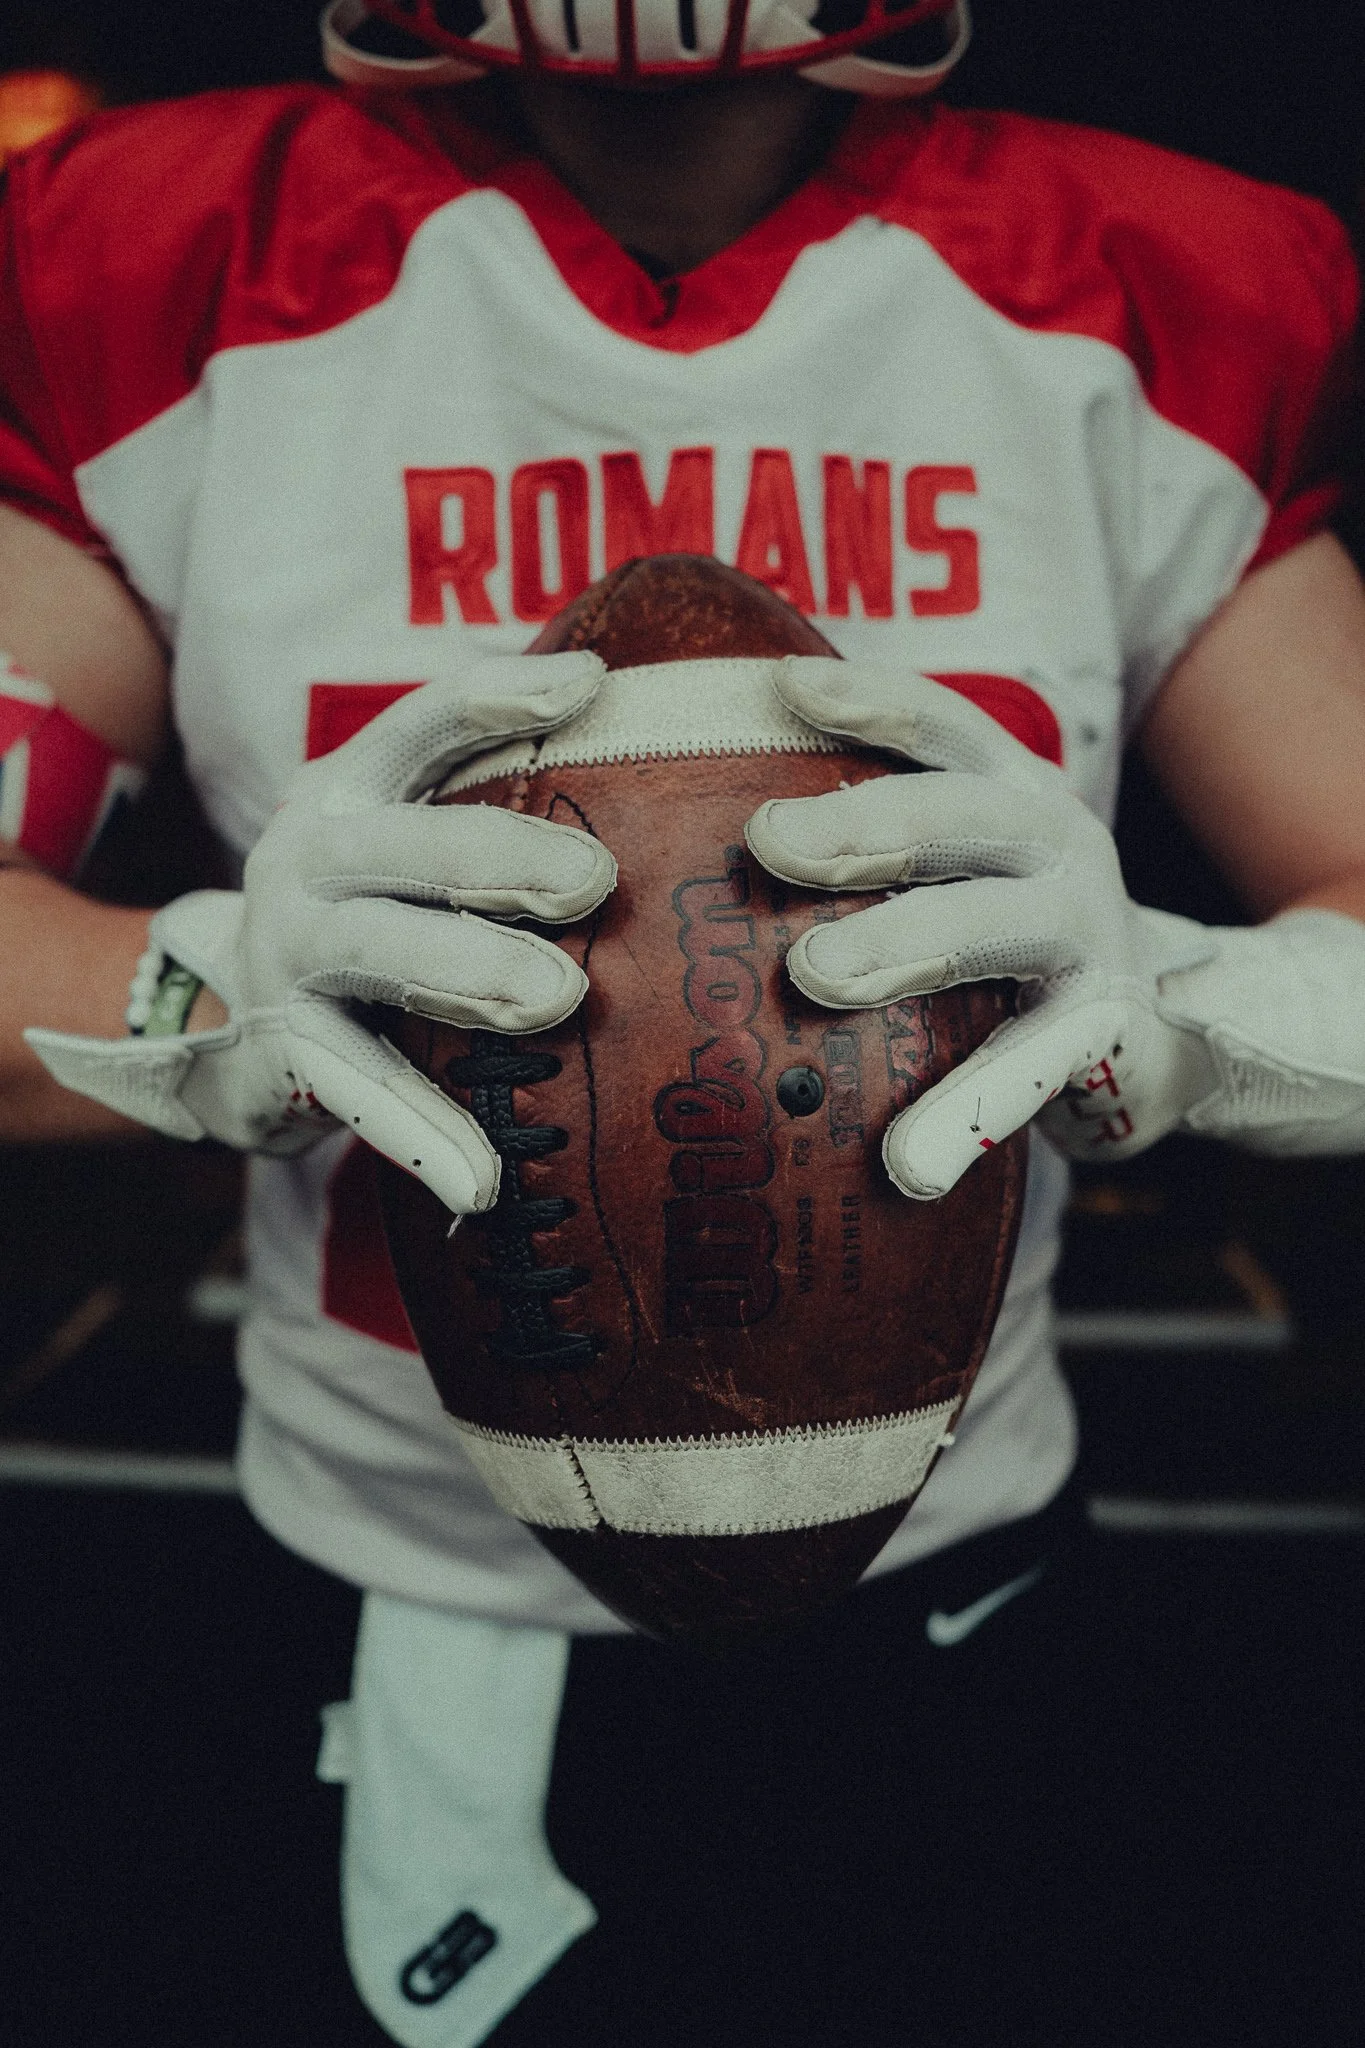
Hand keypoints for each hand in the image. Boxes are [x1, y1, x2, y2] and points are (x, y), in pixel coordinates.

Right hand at [26, 652, 615, 1213]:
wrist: (223, 1025)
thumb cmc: (364, 915)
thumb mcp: (401, 842)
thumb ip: (484, 802)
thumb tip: (628, 736)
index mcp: (350, 792)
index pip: (422, 724)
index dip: (498, 698)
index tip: (592, 684)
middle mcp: (310, 859)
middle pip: (409, 844)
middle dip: (502, 855)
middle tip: (595, 878)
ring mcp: (292, 955)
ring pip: (382, 952)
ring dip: (470, 970)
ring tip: (559, 996)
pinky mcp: (286, 1051)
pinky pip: (362, 1089)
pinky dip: (425, 1137)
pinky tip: (482, 1182)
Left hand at [744, 657, 1277, 1199]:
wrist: (1157, 1035)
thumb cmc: (1009, 939)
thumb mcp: (961, 865)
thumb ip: (875, 839)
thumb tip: (715, 834)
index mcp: (1011, 791)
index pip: (942, 726)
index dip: (869, 700)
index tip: (782, 685)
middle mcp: (1058, 843)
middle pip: (956, 814)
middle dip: (861, 822)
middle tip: (768, 841)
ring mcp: (1088, 936)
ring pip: (990, 925)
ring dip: (903, 944)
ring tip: (815, 973)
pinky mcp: (1105, 1034)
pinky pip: (1032, 1067)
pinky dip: (968, 1113)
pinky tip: (908, 1163)